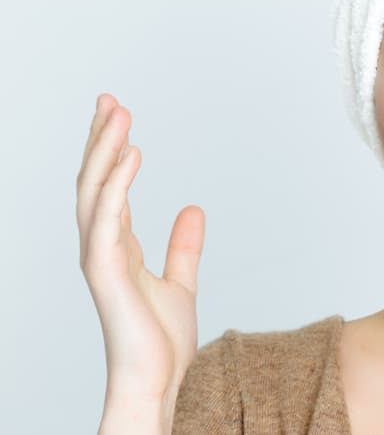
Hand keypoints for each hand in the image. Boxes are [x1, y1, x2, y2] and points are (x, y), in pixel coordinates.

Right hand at [77, 93, 205, 408]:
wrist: (159, 380)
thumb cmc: (160, 341)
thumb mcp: (180, 281)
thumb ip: (183, 246)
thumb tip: (193, 208)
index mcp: (117, 246)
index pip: (108, 186)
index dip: (109, 150)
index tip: (118, 114)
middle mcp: (102, 246)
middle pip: (94, 181)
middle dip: (99, 138)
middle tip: (110, 99)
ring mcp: (100, 257)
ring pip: (95, 191)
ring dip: (104, 150)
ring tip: (119, 113)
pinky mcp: (105, 271)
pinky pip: (108, 218)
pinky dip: (118, 183)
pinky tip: (131, 154)